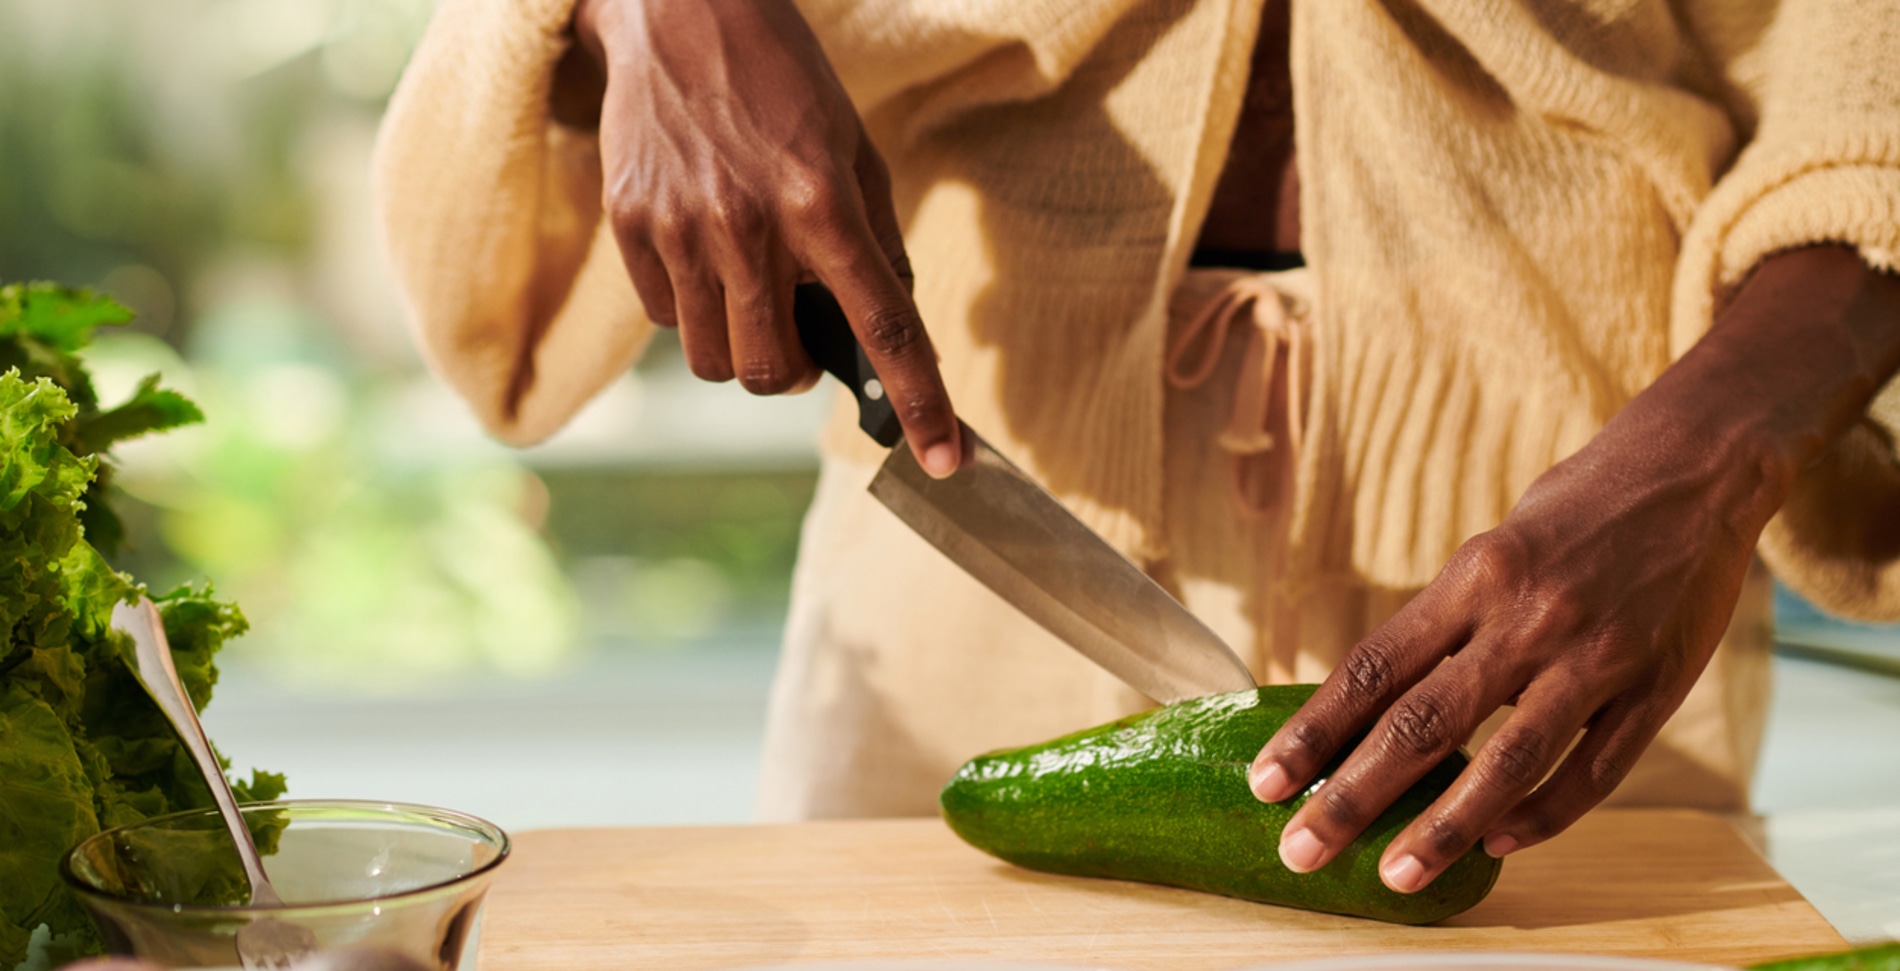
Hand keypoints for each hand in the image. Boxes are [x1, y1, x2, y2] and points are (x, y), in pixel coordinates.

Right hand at [571, 0, 961, 475]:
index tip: (945, 460)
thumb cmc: (783, 80)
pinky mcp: (631, 224)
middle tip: (801, 332)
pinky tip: (703, 252)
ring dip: (740, 345)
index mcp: (822, 204)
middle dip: (794, 373)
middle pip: (772, 374)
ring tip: (747, 285)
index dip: (918, 402)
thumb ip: (874, 241)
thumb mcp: (854, 148)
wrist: (680, 10)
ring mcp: (681, 228)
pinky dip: (691, 308)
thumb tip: (890, 325)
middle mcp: (748, 226)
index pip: (882, 326)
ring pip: (714, 360)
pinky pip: (664, 319)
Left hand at [1248, 246, 1899, 892]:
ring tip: (1395, 877)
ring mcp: (1595, 655)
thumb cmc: (1576, 506)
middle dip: (1353, 796)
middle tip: (1301, 850)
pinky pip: (1592, 771)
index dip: (1314, 732)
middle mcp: (1527, 616)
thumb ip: (1446, 621)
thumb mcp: (1493, 545)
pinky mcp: (1655, 687)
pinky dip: (1542, 815)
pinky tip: (1498, 845)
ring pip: (1507, 762)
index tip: (1265, 782)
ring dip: (1444, 829)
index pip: (1373, 668)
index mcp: (1474, 575)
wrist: (1696, 466)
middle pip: (1423, 723)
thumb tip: (1378, 700)